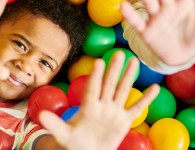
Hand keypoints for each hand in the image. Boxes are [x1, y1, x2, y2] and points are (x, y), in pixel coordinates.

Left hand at [39, 51, 158, 149]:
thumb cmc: (73, 142)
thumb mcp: (62, 134)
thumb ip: (54, 124)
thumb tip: (40, 115)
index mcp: (88, 106)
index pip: (93, 88)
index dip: (96, 76)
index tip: (99, 62)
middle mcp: (102, 105)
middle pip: (110, 84)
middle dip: (114, 69)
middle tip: (120, 52)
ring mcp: (114, 112)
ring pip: (123, 91)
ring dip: (129, 77)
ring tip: (135, 61)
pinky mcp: (123, 121)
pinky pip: (137, 108)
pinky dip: (146, 99)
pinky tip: (155, 88)